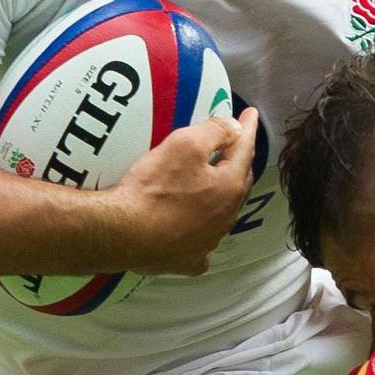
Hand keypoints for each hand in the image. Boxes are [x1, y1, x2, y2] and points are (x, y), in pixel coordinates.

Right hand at [106, 108, 258, 275]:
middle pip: (238, 183)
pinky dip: (202, 231)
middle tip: (234, 146)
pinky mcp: (189, 260)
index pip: (245, 150)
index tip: (251, 114)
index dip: (247, 129)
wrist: (123, 233)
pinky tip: (195, 227)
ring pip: (222, 213)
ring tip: (215, 182)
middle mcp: (226, 217)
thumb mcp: (184, 145)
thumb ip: (215, 132)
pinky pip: (202, 242)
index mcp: (229, 186)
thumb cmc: (154, 187)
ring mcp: (209, 242)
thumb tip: (235, 129)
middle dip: (238, 162)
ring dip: (221, 195)